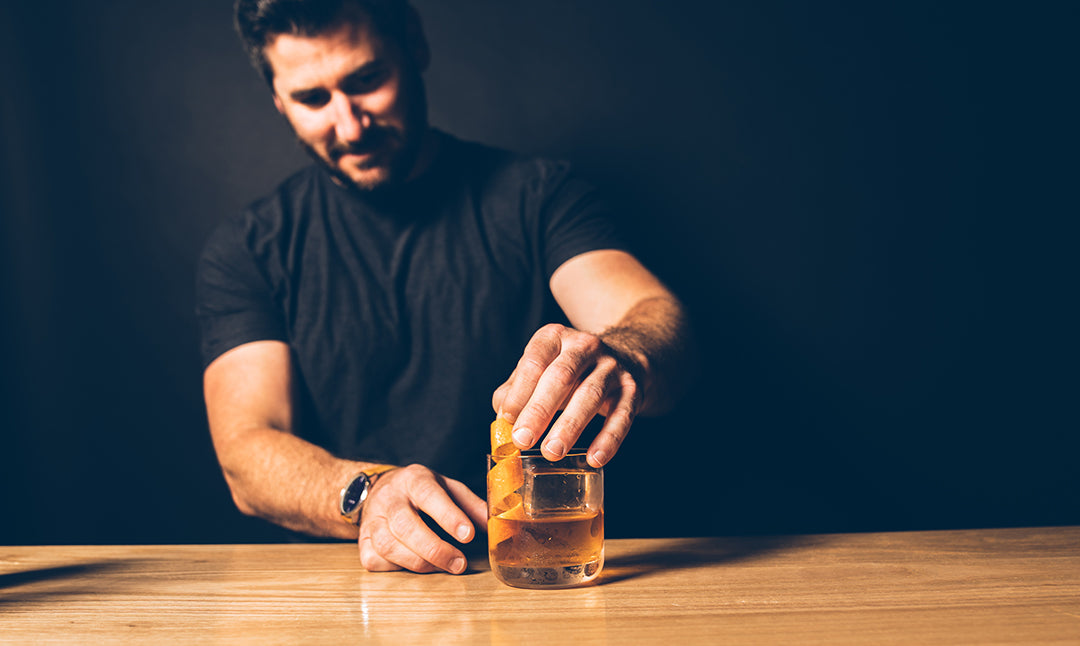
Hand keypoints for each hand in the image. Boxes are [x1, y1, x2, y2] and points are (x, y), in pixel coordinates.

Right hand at [356, 465, 486, 573]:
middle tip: (459, 563)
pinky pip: (374, 559)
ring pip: (388, 545)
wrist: (379, 489)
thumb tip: (494, 525)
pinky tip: (413, 565)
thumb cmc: (421, 491)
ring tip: (443, 567)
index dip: (448, 516)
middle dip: (434, 549)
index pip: (429, 495)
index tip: (468, 535)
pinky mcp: (362, 539)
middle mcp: (389, 498)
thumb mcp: (448, 487)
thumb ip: (471, 504)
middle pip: (405, 525)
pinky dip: (395, 567)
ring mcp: (372, 519)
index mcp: (414, 479)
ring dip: (418, 562)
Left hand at [492, 323, 642, 467]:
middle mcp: (585, 346)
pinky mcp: (633, 388)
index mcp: (555, 337)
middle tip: (523, 440)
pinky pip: (622, 416)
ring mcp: (612, 366)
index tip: (507, 419)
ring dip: (570, 426)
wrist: (626, 356)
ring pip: (590, 395)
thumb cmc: (571, 370)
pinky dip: (609, 439)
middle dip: (540, 410)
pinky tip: (594, 459)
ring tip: (552, 452)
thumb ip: (517, 389)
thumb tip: (502, 416)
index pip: (534, 362)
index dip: (519, 392)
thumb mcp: (541, 369)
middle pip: (561, 377)